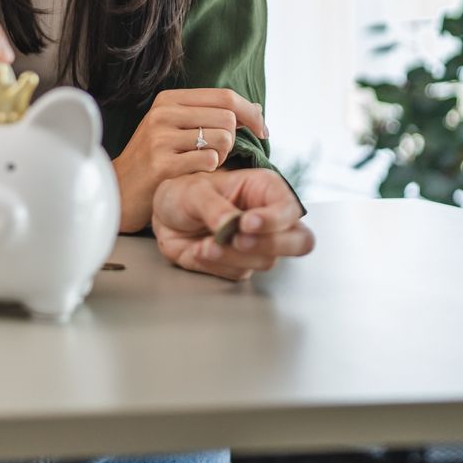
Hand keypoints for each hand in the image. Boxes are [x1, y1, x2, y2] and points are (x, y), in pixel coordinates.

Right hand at [112, 87, 267, 230]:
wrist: (121, 189)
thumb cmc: (155, 158)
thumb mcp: (175, 127)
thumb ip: (211, 115)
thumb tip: (257, 109)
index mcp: (169, 100)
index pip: (225, 96)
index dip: (251, 113)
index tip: (262, 131)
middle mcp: (163, 113)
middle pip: (228, 118)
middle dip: (234, 140)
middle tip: (219, 155)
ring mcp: (161, 138)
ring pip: (223, 139)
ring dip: (223, 157)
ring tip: (204, 164)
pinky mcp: (163, 164)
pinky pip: (210, 161)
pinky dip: (211, 170)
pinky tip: (195, 174)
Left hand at [150, 167, 313, 281]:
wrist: (164, 217)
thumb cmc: (184, 193)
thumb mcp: (194, 191)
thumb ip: (215, 207)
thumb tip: (233, 225)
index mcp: (265, 190)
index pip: (290, 210)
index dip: (274, 220)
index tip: (246, 223)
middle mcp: (268, 219)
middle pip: (299, 241)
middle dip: (270, 244)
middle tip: (238, 240)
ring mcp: (258, 244)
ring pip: (265, 260)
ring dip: (233, 255)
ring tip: (204, 245)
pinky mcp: (241, 264)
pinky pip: (238, 272)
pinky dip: (217, 265)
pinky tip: (198, 250)